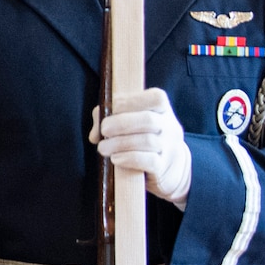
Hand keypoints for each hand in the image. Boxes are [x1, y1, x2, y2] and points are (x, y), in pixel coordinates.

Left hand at [91, 87, 190, 207]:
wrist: (168, 166)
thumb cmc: (141, 136)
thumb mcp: (131, 121)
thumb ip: (108, 118)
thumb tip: (95, 133)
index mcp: (162, 109)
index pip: (155, 98)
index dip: (131, 100)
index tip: (112, 108)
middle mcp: (170, 126)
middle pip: (149, 120)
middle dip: (121, 123)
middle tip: (104, 129)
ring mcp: (169, 147)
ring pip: (147, 141)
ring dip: (119, 143)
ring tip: (103, 148)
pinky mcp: (163, 166)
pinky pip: (149, 161)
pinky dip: (128, 158)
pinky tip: (115, 158)